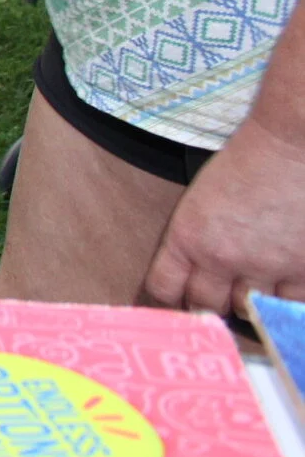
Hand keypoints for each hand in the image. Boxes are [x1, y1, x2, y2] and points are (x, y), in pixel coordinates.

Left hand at [142, 115, 304, 311]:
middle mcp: (222, 257)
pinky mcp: (303, 270)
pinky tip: (283, 293)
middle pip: (205, 305)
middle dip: (208, 303)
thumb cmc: (247, 161)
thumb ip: (195, 236)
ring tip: (253, 291)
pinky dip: (284, 304)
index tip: (178, 299)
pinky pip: (289, 308)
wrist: (292, 145)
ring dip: (248, 304)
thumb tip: (193, 269)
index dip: (171, 298)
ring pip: (248, 311)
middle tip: (218, 297)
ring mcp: (265, 267)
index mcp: (188, 235)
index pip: (165, 287)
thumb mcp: (202, 198)